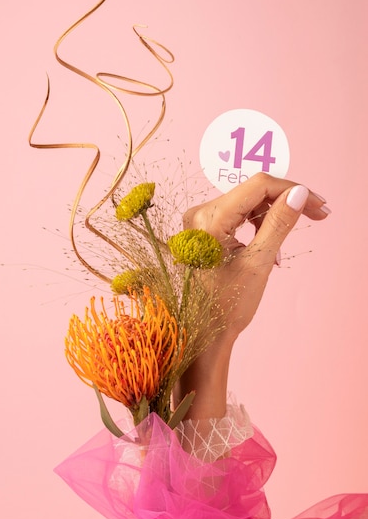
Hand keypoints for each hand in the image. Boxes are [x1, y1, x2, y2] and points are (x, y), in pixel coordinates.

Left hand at [175, 173, 330, 418]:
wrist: (203, 332)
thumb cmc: (226, 305)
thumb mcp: (258, 262)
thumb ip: (279, 223)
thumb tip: (300, 193)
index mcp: (209, 219)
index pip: (258, 186)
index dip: (292, 190)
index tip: (317, 204)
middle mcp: (199, 213)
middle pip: (253, 192)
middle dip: (287, 200)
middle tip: (318, 214)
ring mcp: (200, 220)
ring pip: (247, 201)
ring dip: (274, 213)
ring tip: (294, 234)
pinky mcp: (204, 228)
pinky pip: (238, 214)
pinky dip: (258, 223)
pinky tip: (272, 244)